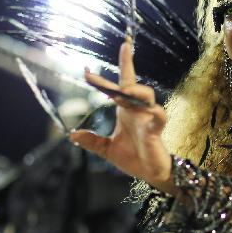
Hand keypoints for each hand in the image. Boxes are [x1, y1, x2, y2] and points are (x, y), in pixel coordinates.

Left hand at [70, 38, 175, 193]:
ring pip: (146, 96)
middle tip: (113, 58)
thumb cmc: (133, 158)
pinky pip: (158, 117)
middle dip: (126, 67)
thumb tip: (72, 134)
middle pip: (131, 84)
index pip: (118, 87)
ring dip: (135, 90)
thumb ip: (92, 141)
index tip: (92, 67)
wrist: (151, 174)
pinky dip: (155, 114)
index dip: (108, 75)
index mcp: (125, 111)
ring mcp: (148, 118)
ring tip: (123, 90)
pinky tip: (151, 111)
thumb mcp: (107, 149)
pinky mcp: (156, 130)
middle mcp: (137, 110)